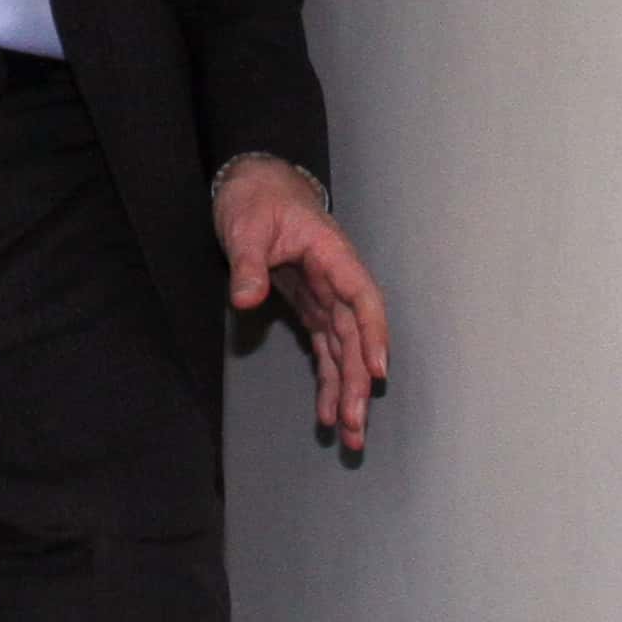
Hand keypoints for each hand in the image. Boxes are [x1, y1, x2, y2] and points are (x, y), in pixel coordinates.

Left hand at [217, 156, 389, 452]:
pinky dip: (327, 380)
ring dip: (347, 393)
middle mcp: (338, 282)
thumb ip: (249, 264)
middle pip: (356, 338)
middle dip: (357, 384)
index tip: (376, 372)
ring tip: (349, 436)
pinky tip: (327, 413)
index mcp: (333, 256)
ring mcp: (327, 298)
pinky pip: (326, 349)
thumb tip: (245, 298)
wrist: (253, 186)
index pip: (363, 300)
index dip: (373, 336)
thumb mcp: (246, 227)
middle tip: (354, 425)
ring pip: (345, 351)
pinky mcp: (312, 308)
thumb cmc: (255, 200)